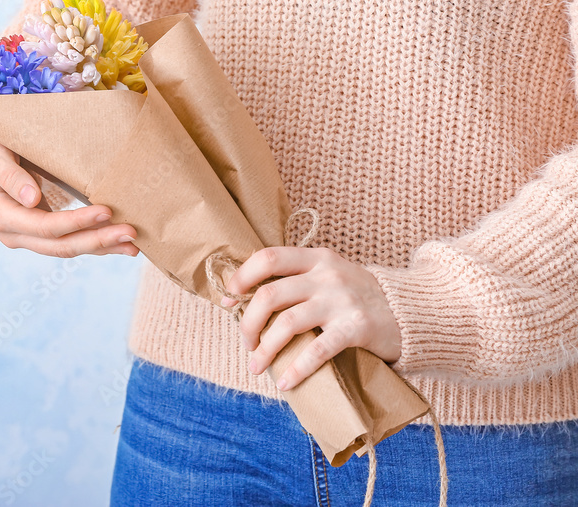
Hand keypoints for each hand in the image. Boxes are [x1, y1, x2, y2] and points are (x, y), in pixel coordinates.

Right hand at [0, 133, 138, 257]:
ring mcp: (27, 236)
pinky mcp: (38, 232)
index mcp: (1, 216)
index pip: (45, 226)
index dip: (76, 222)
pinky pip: (68, 242)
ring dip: (101, 247)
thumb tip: (32, 200)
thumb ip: (10, 176)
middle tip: (131, 233)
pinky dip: (94, 243)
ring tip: (133, 246)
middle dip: (98, 240)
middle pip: (61, 246)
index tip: (106, 211)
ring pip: (67, 249)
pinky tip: (119, 244)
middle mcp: (14, 234)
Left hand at [220, 246, 400, 390]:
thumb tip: (247, 298)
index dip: (241, 278)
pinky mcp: (357, 328)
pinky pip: (318, 350)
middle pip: (269, 295)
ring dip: (265, 349)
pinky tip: (284, 382)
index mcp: (316, 258)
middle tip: (246, 343)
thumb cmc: (359, 296)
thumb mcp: (330, 275)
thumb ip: (297, 280)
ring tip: (256, 366)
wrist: (412, 311)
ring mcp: (342, 300)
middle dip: (248, 322)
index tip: (227, 299)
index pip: (268, 258)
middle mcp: (327, 275)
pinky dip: (296, 369)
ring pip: (287, 322)